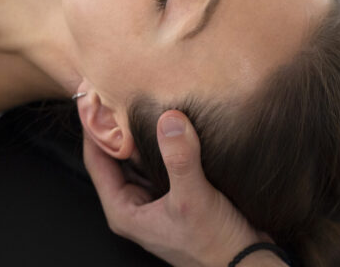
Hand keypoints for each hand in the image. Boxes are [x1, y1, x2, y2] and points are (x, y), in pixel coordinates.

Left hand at [83, 109, 265, 266]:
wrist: (247, 264)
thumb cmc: (215, 245)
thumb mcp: (193, 198)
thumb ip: (180, 158)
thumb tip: (169, 119)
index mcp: (125, 210)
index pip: (96, 160)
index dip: (93, 129)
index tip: (95, 96)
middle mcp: (136, 204)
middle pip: (116, 156)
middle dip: (118, 126)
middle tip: (120, 90)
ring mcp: (157, 198)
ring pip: (141, 157)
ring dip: (144, 132)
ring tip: (144, 99)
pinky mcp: (178, 193)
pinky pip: (163, 160)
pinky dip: (165, 142)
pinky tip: (174, 121)